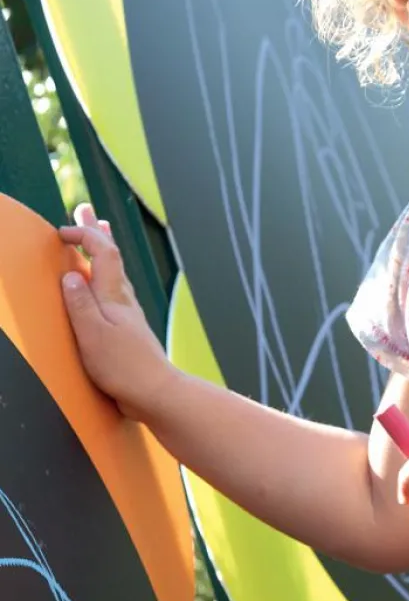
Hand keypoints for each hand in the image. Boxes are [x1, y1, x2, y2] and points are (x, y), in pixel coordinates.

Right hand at [59, 205, 177, 421]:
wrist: (155, 391)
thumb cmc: (122, 367)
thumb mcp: (93, 335)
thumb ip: (80, 305)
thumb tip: (70, 274)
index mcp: (114, 295)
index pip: (103, 252)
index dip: (85, 235)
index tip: (61, 231)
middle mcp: (123, 298)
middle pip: (110, 255)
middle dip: (96, 231)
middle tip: (85, 209)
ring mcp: (127, 311)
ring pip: (113, 270)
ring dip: (101, 248)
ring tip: (97, 231)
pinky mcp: (126, 326)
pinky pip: (112, 288)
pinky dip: (103, 273)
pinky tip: (102, 281)